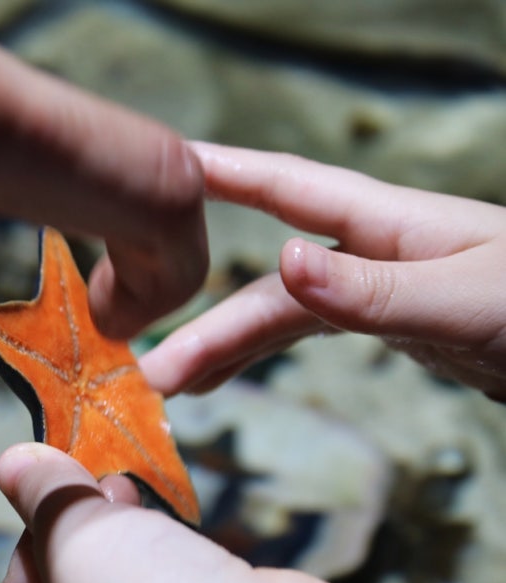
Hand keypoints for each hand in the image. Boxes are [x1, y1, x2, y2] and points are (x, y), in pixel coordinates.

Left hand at [0, 443, 371, 582]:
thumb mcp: (74, 542)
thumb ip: (42, 498)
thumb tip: (10, 462)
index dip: (22, 546)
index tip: (43, 497)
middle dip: (75, 526)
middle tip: (93, 484)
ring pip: (119, 580)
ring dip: (119, 528)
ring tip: (127, 489)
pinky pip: (167, 582)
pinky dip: (162, 544)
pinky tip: (165, 510)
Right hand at [140, 142, 505, 401]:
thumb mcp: (469, 296)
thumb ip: (374, 287)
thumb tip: (281, 263)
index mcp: (384, 223)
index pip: (282, 187)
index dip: (215, 175)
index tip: (152, 168)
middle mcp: (366, 250)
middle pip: (266, 280)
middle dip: (202, 316)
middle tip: (143, 362)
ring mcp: (372, 288)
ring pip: (276, 315)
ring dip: (220, 347)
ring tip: (168, 384)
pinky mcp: (384, 324)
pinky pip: (303, 339)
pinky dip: (258, 358)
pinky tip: (225, 376)